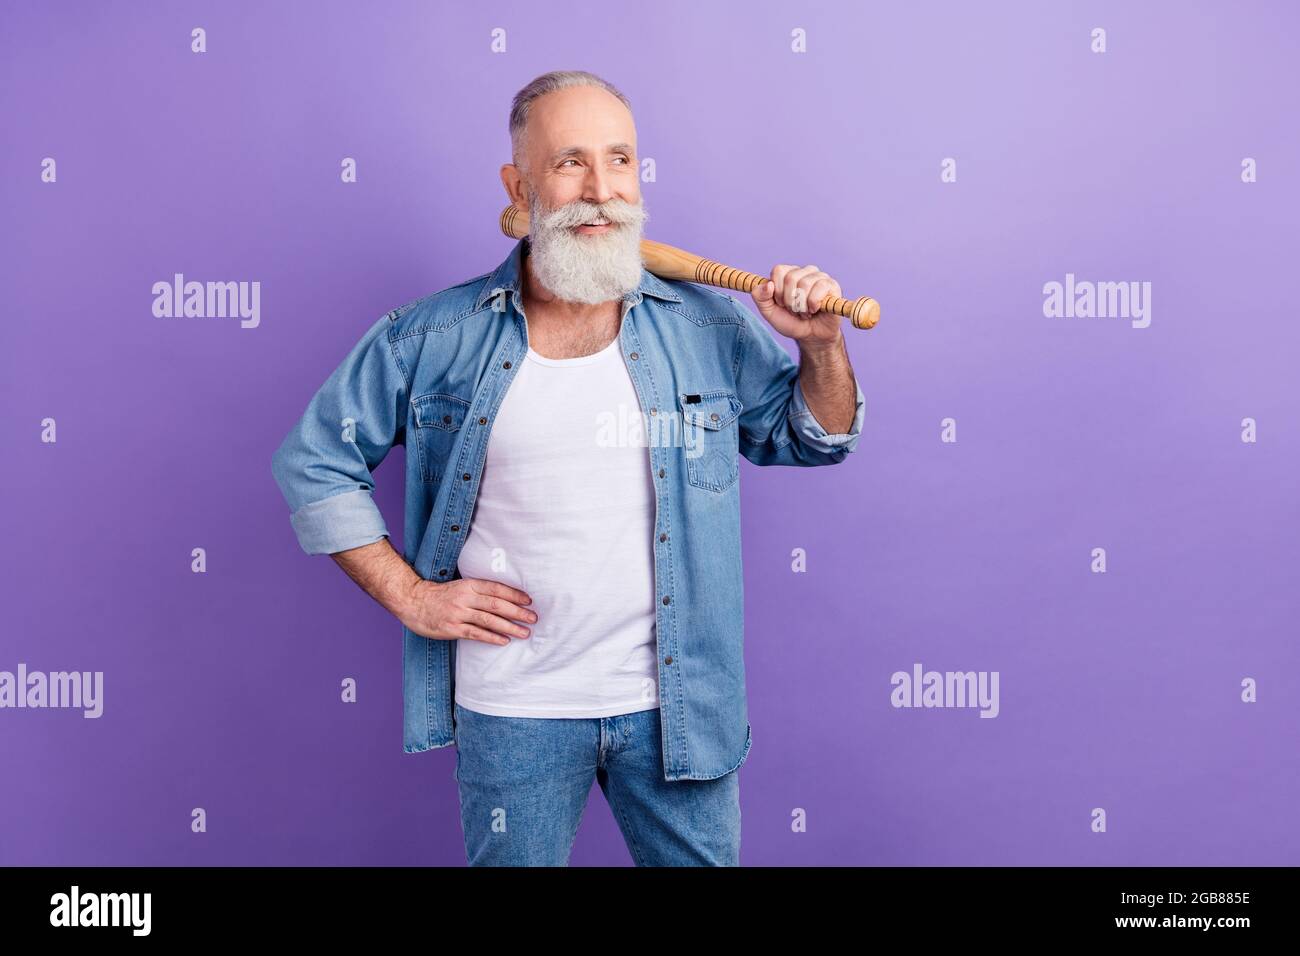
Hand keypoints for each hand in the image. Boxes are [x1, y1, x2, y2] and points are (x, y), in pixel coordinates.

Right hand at [400, 578, 535, 645]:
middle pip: (496, 604)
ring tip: (524, 632)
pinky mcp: (452, 628)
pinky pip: (476, 634)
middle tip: (533, 618)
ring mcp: (458, 614)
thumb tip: (505, 599)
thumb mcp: (460, 587)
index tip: (529, 600)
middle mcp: (465, 598)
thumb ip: (479, 591)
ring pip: (489, 620)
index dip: (514, 594)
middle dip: (517, 612)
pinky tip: (504, 641)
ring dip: (509, 627)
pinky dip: (491, 637)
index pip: (496, 589)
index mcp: (469, 585)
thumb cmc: (441, 595)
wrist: (413, 601)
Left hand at [751, 264, 843, 347]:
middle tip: (795, 310)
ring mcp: (819, 277)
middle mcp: (804, 272)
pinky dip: (813, 304)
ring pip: (804, 284)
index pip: (778, 270)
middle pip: (790, 278)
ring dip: (801, 306)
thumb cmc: (791, 323)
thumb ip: (760, 297)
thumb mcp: (769, 312)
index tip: (781, 304)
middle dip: (789, 301)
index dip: (777, 291)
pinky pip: (819, 288)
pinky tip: (815, 310)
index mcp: (788, 274)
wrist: (811, 337)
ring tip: (805, 312)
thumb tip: (767, 284)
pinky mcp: (832, 285)